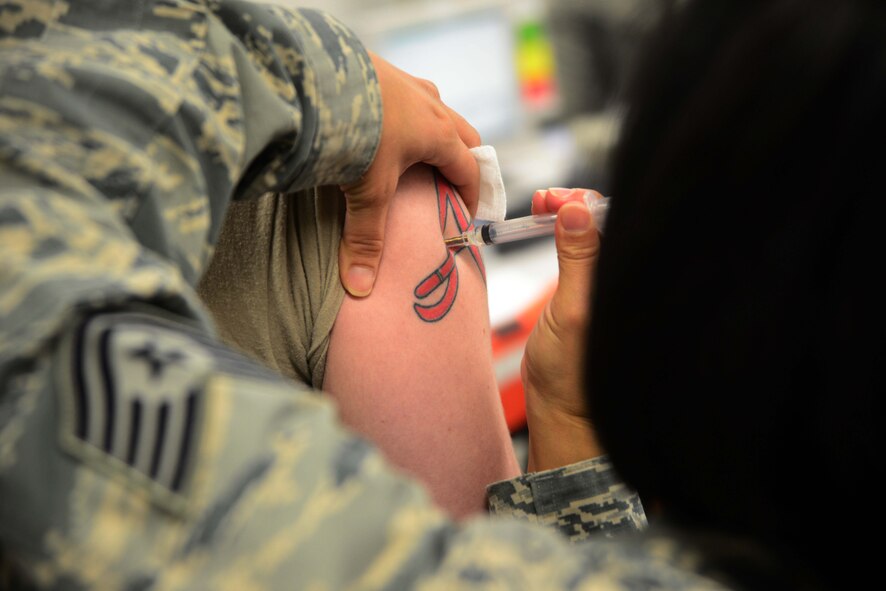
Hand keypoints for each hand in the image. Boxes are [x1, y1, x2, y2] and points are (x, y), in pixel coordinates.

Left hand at [339, 51, 480, 296]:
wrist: (317, 79)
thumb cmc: (355, 135)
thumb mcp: (365, 192)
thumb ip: (366, 239)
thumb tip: (361, 289)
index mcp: (439, 133)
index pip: (470, 168)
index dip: (473, 195)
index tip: (469, 214)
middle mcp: (429, 103)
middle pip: (462, 133)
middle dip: (463, 158)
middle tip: (453, 182)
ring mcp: (403, 81)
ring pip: (432, 108)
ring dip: (432, 130)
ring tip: (416, 152)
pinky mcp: (374, 67)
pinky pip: (401, 93)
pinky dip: (400, 112)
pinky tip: (378, 125)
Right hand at [522, 188, 604, 471]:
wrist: (560, 409)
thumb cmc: (570, 375)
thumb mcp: (571, 312)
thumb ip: (578, 258)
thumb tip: (577, 210)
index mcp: (632, 284)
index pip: (619, 224)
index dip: (587, 204)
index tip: (556, 201)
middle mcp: (627, 282)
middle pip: (608, 223)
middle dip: (575, 205)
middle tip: (543, 202)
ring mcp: (610, 285)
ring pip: (594, 233)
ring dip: (567, 216)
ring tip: (541, 208)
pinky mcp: (593, 290)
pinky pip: (584, 248)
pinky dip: (565, 232)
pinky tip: (549, 223)